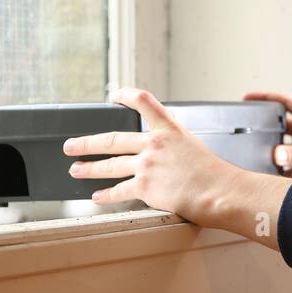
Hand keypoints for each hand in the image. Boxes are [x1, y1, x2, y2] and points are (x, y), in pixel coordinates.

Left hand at [64, 87, 237, 221]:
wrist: (220, 191)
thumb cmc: (215, 174)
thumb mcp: (195, 146)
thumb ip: (174, 146)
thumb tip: (163, 155)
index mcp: (169, 130)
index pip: (143, 102)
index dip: (125, 96)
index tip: (114, 95)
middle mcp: (154, 144)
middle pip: (112, 140)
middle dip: (87, 143)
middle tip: (71, 146)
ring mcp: (147, 165)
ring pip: (110, 165)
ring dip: (89, 169)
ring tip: (76, 170)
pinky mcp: (145, 187)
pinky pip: (119, 191)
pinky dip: (106, 195)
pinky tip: (98, 197)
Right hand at [242, 90, 291, 182]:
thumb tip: (276, 154)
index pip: (285, 103)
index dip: (265, 98)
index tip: (246, 98)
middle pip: (278, 128)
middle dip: (264, 133)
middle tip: (246, 140)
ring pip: (282, 151)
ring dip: (272, 157)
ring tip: (257, 164)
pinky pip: (288, 169)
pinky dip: (280, 174)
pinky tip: (273, 181)